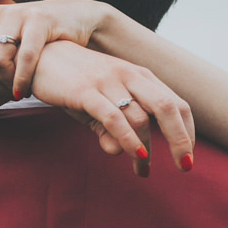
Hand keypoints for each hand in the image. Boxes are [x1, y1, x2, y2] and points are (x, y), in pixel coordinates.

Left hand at [0, 0, 113, 101]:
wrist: (75, 20)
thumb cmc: (34, 36)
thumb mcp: (0, 41)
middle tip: (3, 98)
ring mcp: (17, 14)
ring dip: (5, 85)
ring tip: (15, 95)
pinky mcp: (40, 20)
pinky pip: (25, 57)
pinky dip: (22, 80)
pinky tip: (24, 92)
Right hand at [28, 42, 195, 175]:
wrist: (40, 56)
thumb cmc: (75, 82)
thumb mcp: (100, 104)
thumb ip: (110, 128)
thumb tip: (118, 152)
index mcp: (140, 77)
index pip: (176, 103)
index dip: (186, 131)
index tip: (187, 155)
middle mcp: (130, 76)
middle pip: (168, 108)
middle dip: (180, 140)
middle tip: (185, 167)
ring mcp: (108, 82)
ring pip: (140, 118)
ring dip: (145, 150)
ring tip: (142, 171)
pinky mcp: (85, 91)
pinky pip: (113, 117)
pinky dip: (127, 138)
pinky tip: (135, 155)